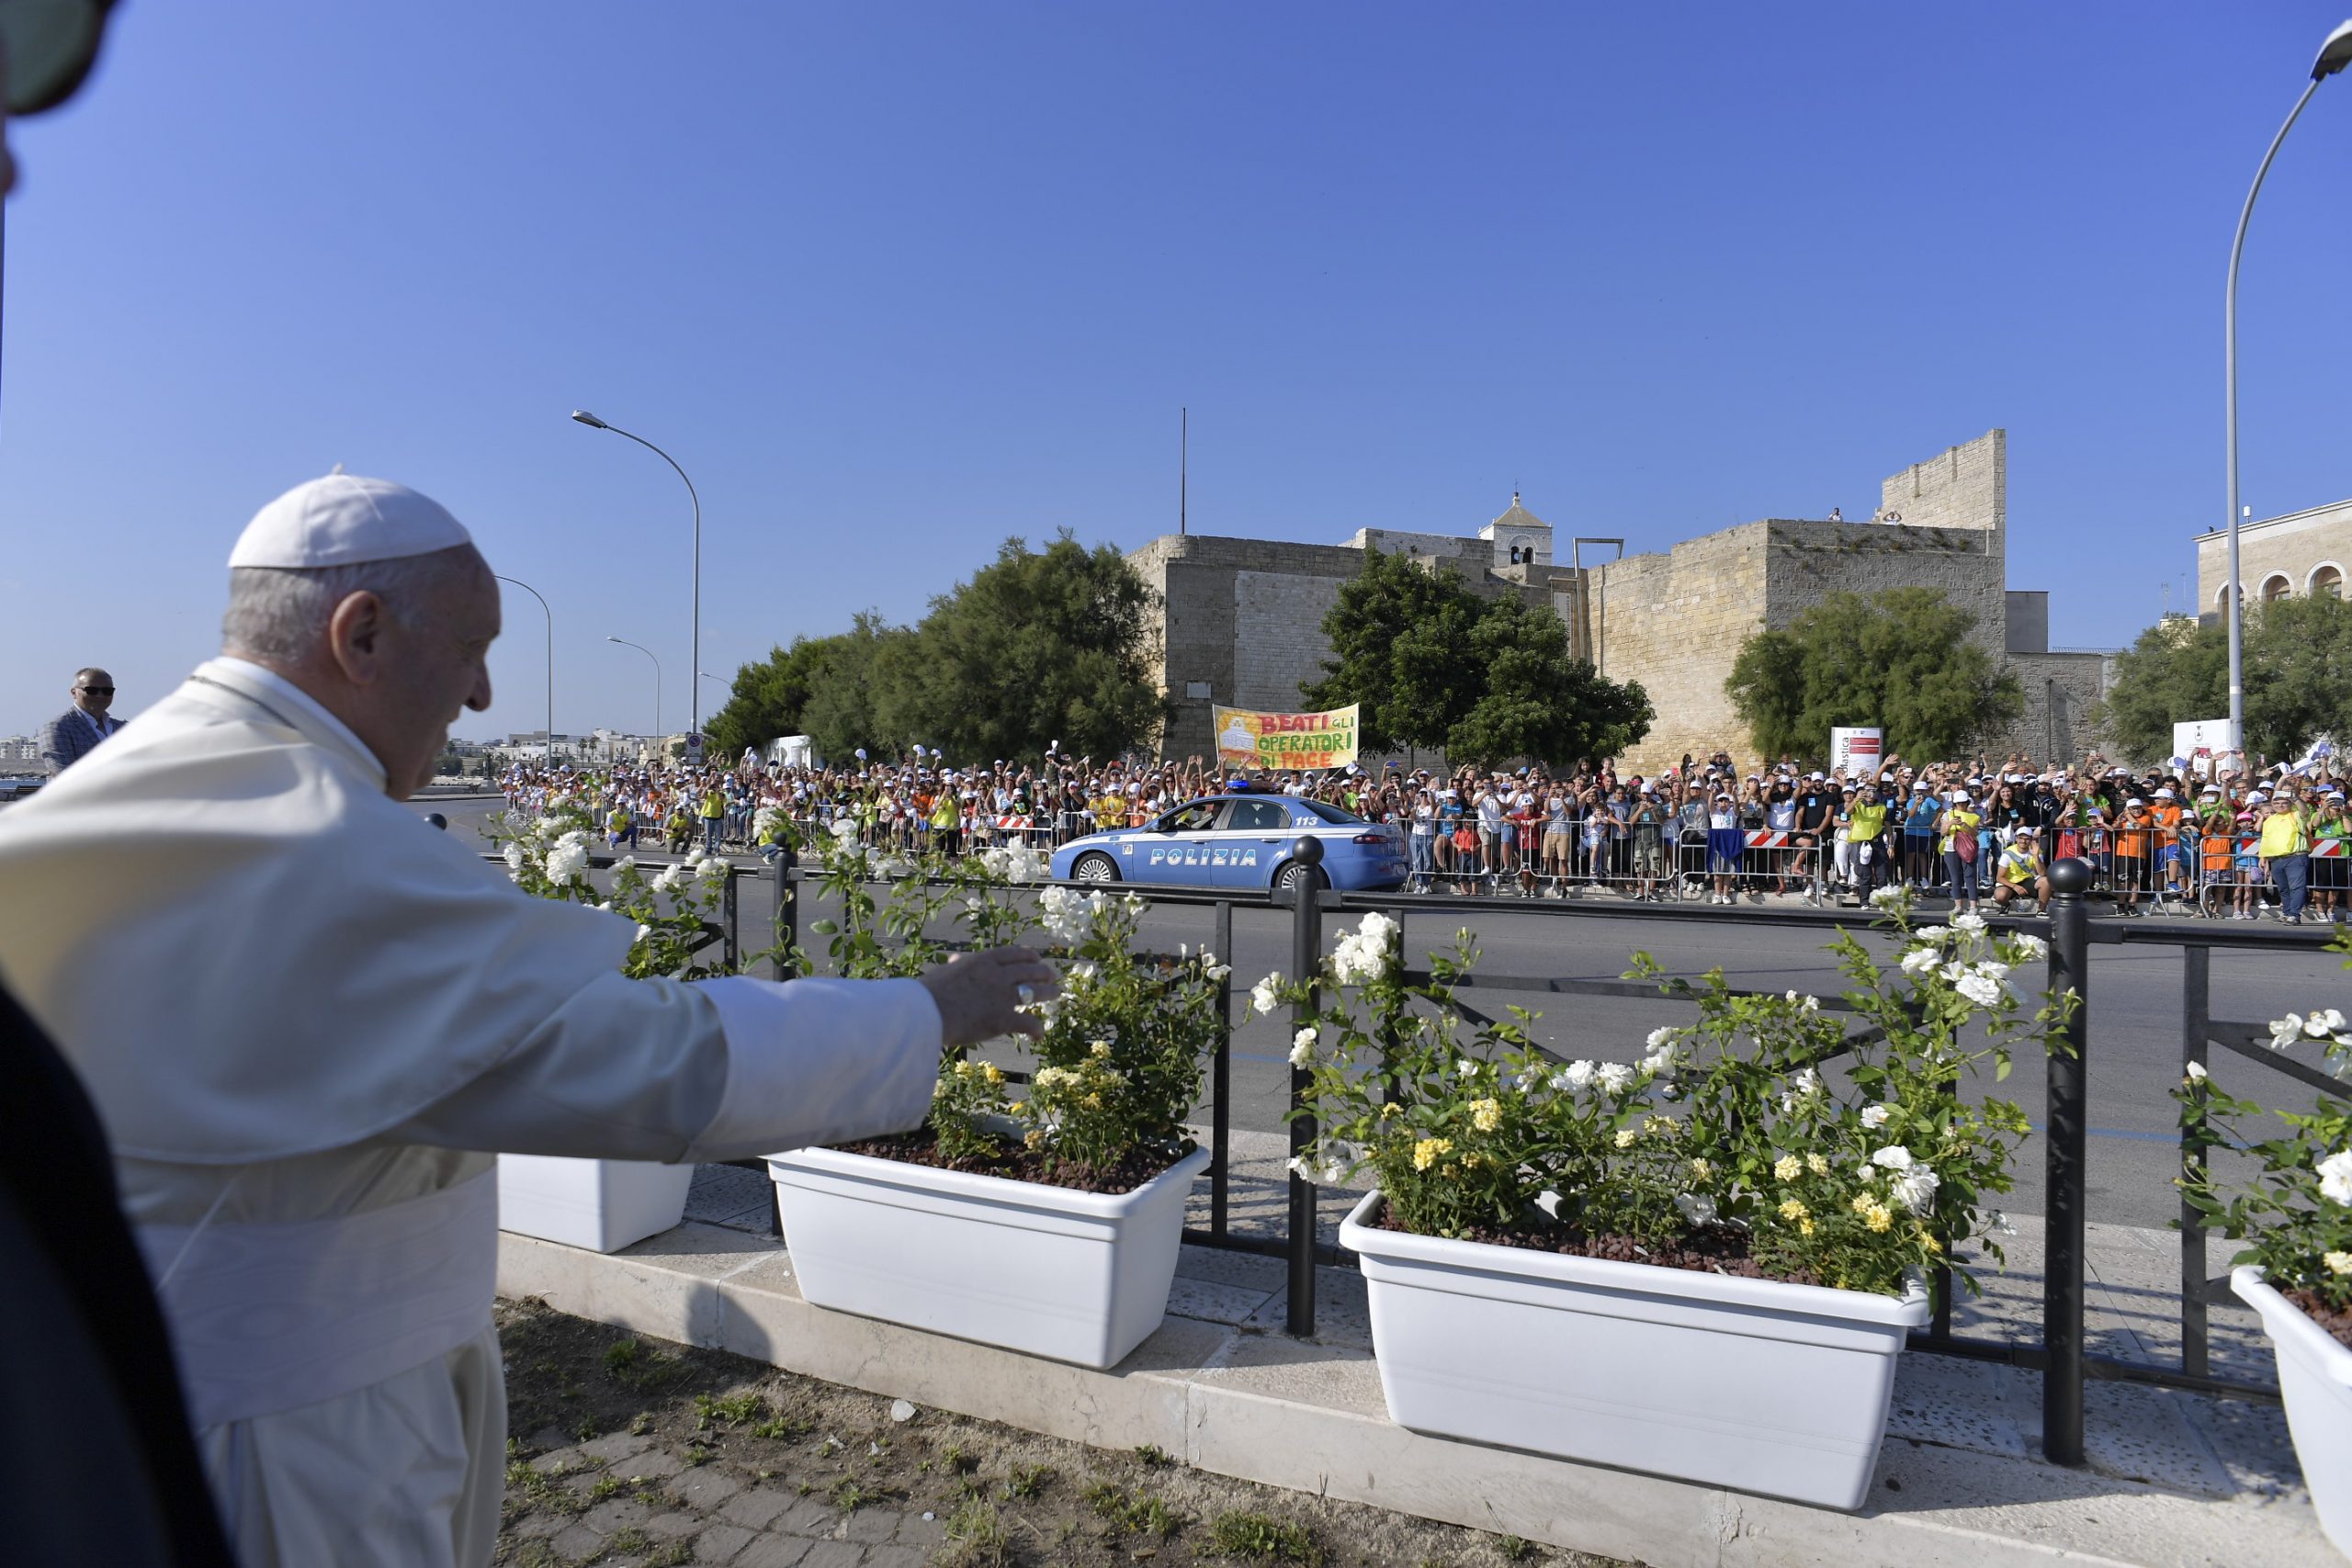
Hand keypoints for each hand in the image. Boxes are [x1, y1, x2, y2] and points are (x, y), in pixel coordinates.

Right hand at [919, 947, 1061, 1045]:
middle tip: (1052, 977)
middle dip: (1044, 973)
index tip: (1036, 958)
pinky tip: (1039, 1035)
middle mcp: (997, 975)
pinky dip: (1037, 1029)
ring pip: (1035, 992)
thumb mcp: (945, 971)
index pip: (1013, 954)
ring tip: (1056, 994)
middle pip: (1030, 971)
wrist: (925, 1012)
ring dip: (1049, 993)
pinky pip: (1028, 1023)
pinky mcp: (1003, 1018)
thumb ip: (958, 966)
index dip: (1029, 955)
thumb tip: (957, 959)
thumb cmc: (928, 992)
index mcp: (983, 961)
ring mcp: (1002, 996)